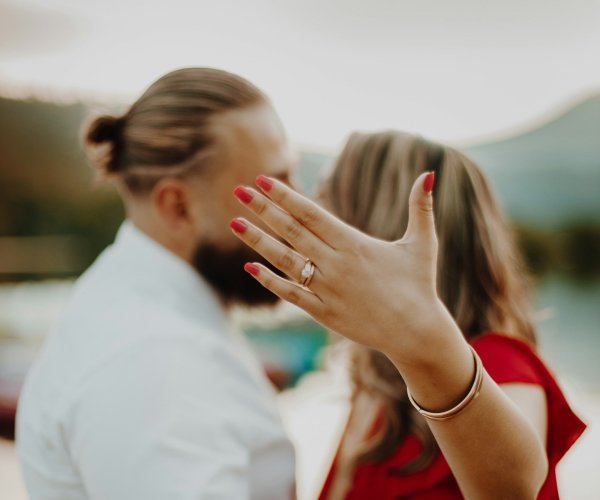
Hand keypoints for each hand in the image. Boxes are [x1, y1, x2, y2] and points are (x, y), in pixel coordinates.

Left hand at [230, 172, 446, 362]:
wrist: (416, 333)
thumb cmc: (419, 286)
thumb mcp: (423, 243)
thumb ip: (421, 208)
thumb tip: (430, 173)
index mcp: (354, 244)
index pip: (311, 213)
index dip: (285, 196)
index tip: (263, 180)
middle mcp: (335, 264)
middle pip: (291, 231)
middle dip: (263, 209)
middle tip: (238, 190)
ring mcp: (327, 289)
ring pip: (284, 260)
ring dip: (257, 241)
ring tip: (234, 223)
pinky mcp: (323, 312)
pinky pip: (290, 294)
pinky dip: (269, 280)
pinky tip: (249, 266)